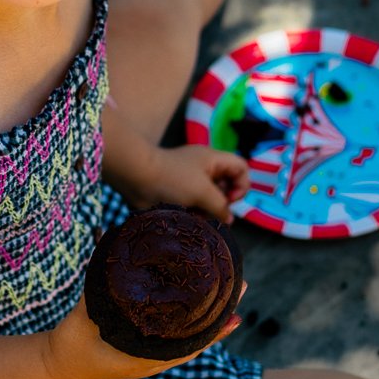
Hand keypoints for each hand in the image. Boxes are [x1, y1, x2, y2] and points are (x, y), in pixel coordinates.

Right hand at [41, 281, 247, 378]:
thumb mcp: (84, 316)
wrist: (56, 367)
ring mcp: (149, 355)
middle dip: (219, 316)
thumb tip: (109, 248)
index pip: (189, 348)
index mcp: (145, 359)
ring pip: (188, 337)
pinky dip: (188, 321)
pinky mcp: (143, 347)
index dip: (214, 332)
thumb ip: (98, 288)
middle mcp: (153, 359)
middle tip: (241, 287)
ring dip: (208, 316)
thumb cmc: (71, 345)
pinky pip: (173, 335)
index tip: (235, 316)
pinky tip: (198, 303)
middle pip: (196, 338)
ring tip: (228, 291)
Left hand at [121, 144, 251, 223]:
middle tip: (212, 210)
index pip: (241, 168)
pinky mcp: (178, 193)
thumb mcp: (202, 192)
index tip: (229, 199)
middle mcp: (203, 168)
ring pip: (210, 199)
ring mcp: (190, 181)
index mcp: (212, 159)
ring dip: (206, 210)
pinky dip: (193, 213)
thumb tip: (229, 219)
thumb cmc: (172, 180)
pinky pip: (195, 205)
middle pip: (227, 185)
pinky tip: (185, 217)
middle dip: (222, 202)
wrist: (136, 178)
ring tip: (195, 216)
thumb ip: (221, 206)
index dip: (241, 185)